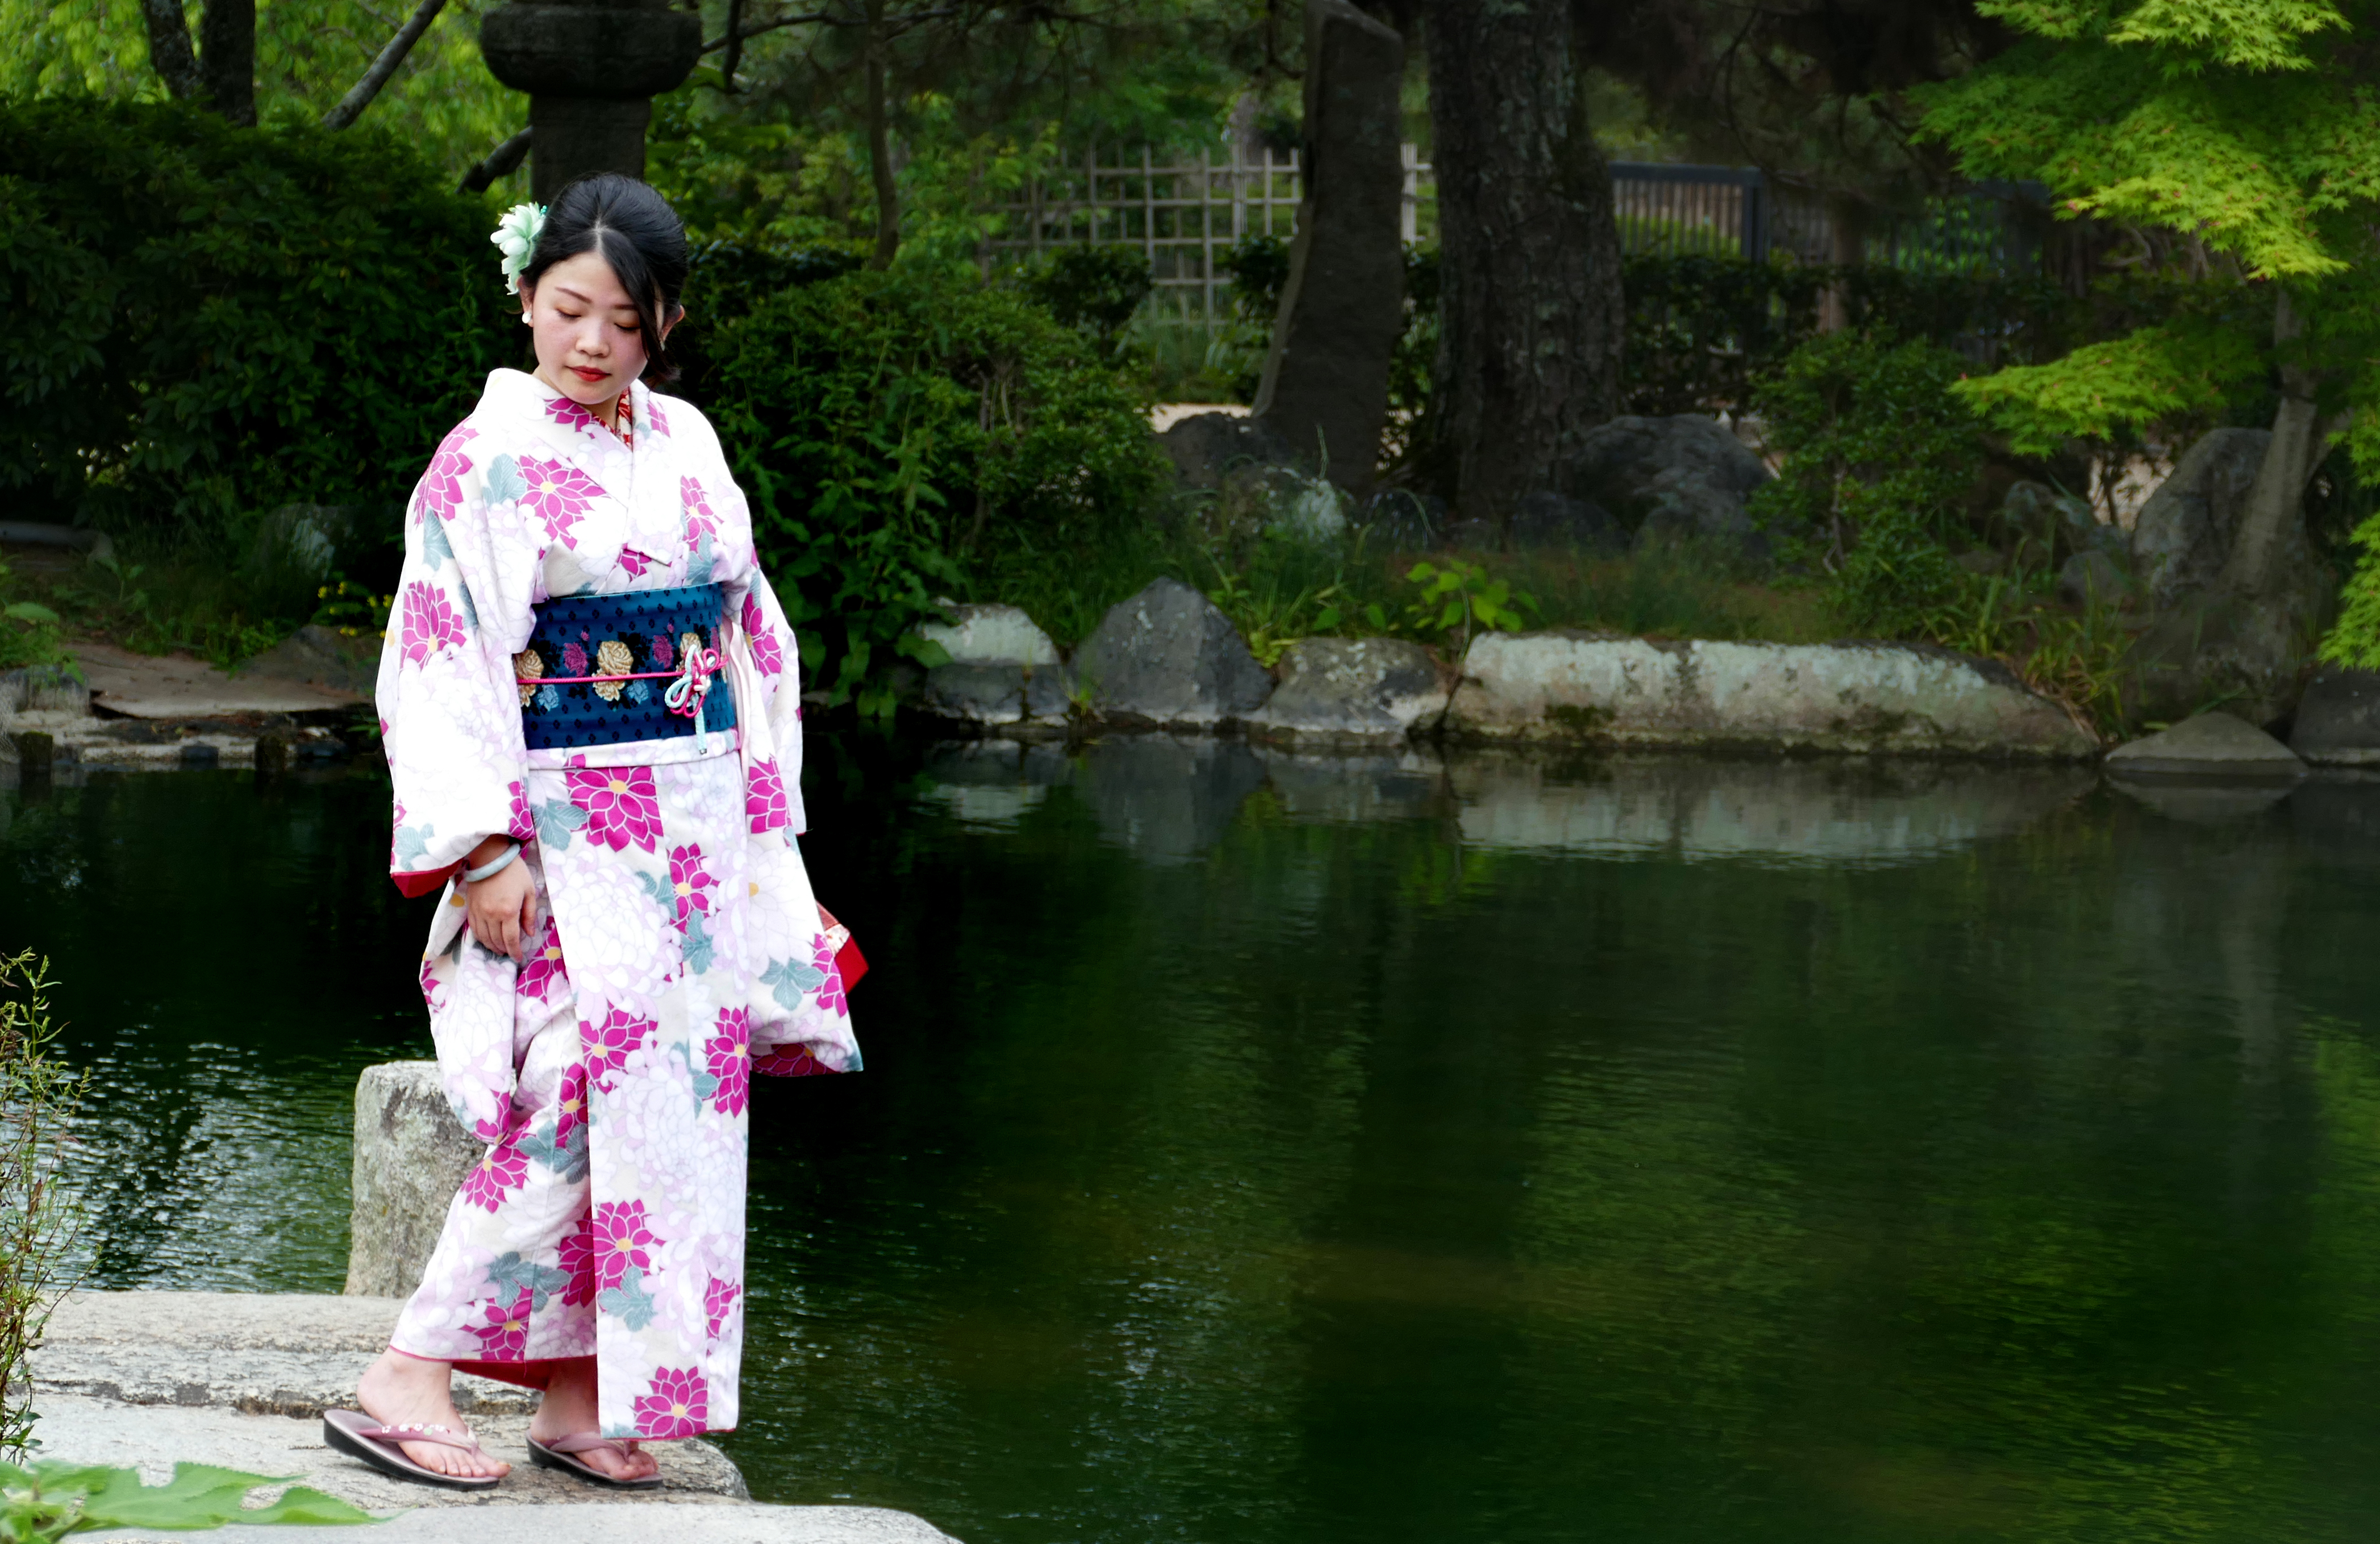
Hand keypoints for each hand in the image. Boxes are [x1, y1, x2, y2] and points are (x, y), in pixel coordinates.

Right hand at [464, 839, 538, 961]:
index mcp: (508, 911)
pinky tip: (487, 940)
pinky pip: (474, 929)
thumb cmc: (514, 872)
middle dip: (504, 950)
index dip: (515, 951)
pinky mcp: (470, 908)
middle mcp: (491, 915)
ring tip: (499, 950)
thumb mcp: (529, 891)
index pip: (511, 939)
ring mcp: (479, 912)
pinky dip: (481, 938)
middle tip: (510, 953)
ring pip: (484, 938)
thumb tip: (530, 933)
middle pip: (496, 941)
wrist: (490, 857)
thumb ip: (529, 914)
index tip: (518, 958)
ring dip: (492, 947)